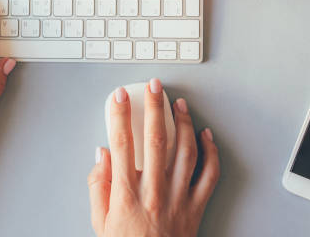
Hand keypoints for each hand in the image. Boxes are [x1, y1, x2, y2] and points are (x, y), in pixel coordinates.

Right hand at [87, 79, 218, 236]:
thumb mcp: (99, 223)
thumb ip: (98, 186)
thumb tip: (102, 154)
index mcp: (126, 195)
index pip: (122, 144)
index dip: (119, 115)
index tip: (119, 96)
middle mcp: (154, 192)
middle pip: (155, 139)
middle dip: (154, 106)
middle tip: (153, 86)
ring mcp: (178, 198)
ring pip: (185, 152)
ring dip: (184, 123)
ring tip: (179, 104)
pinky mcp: (196, 207)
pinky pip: (209, 175)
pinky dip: (211, 152)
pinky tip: (206, 135)